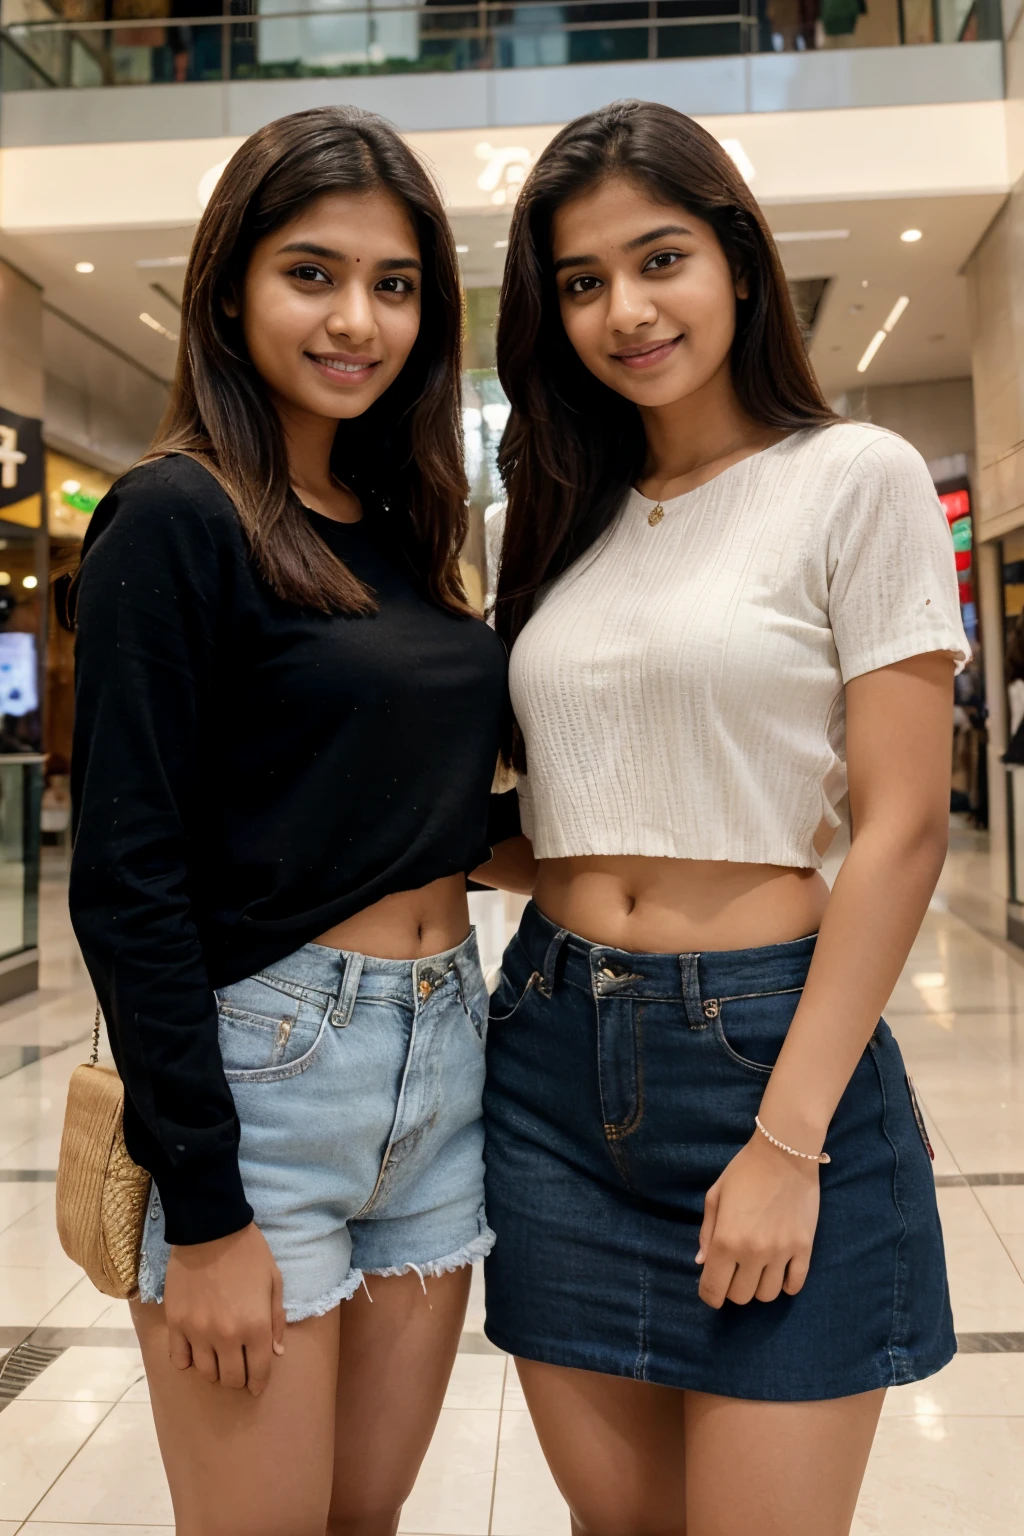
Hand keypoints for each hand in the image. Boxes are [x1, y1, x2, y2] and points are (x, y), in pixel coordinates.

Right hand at [164, 1223, 285, 1395]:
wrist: (211, 1228)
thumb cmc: (249, 1253)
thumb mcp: (274, 1281)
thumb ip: (276, 1319)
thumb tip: (276, 1352)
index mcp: (255, 1326)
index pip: (258, 1372)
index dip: (259, 1382)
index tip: (256, 1384)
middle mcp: (226, 1336)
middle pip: (231, 1379)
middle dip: (239, 1378)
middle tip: (239, 1367)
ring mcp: (198, 1332)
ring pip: (206, 1372)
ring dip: (215, 1369)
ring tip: (218, 1356)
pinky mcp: (176, 1323)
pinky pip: (179, 1359)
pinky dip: (188, 1360)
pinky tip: (196, 1349)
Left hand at [696, 1132, 819, 1308]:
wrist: (785, 1153)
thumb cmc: (744, 1172)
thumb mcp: (715, 1196)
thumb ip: (706, 1233)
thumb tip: (702, 1263)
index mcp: (726, 1241)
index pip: (713, 1289)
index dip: (709, 1295)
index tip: (711, 1289)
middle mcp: (753, 1252)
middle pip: (741, 1297)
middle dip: (732, 1289)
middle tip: (734, 1272)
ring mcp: (781, 1253)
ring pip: (768, 1295)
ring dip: (758, 1287)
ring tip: (756, 1269)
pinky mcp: (804, 1248)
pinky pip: (795, 1284)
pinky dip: (786, 1285)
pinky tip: (780, 1271)